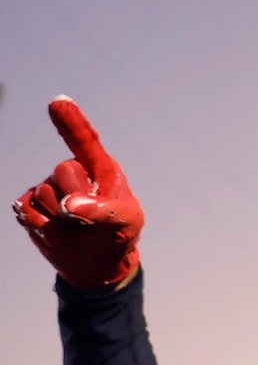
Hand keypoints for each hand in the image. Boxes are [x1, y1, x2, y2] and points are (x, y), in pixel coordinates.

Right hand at [13, 98, 145, 289]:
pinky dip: (40, 225)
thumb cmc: (118, 234)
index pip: (84, 140)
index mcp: (101, 168)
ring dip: (59, 217)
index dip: (71, 121)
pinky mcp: (30, 206)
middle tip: (88, 218)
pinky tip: (54, 231)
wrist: (96, 263)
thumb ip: (105, 210)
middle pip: (63, 170)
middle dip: (75, 195)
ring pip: (43, 193)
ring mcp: (49, 187)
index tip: (57, 101)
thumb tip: (72, 204)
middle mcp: (73, 172)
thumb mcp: (125, 222)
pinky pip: (25, 210)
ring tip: (74, 227)